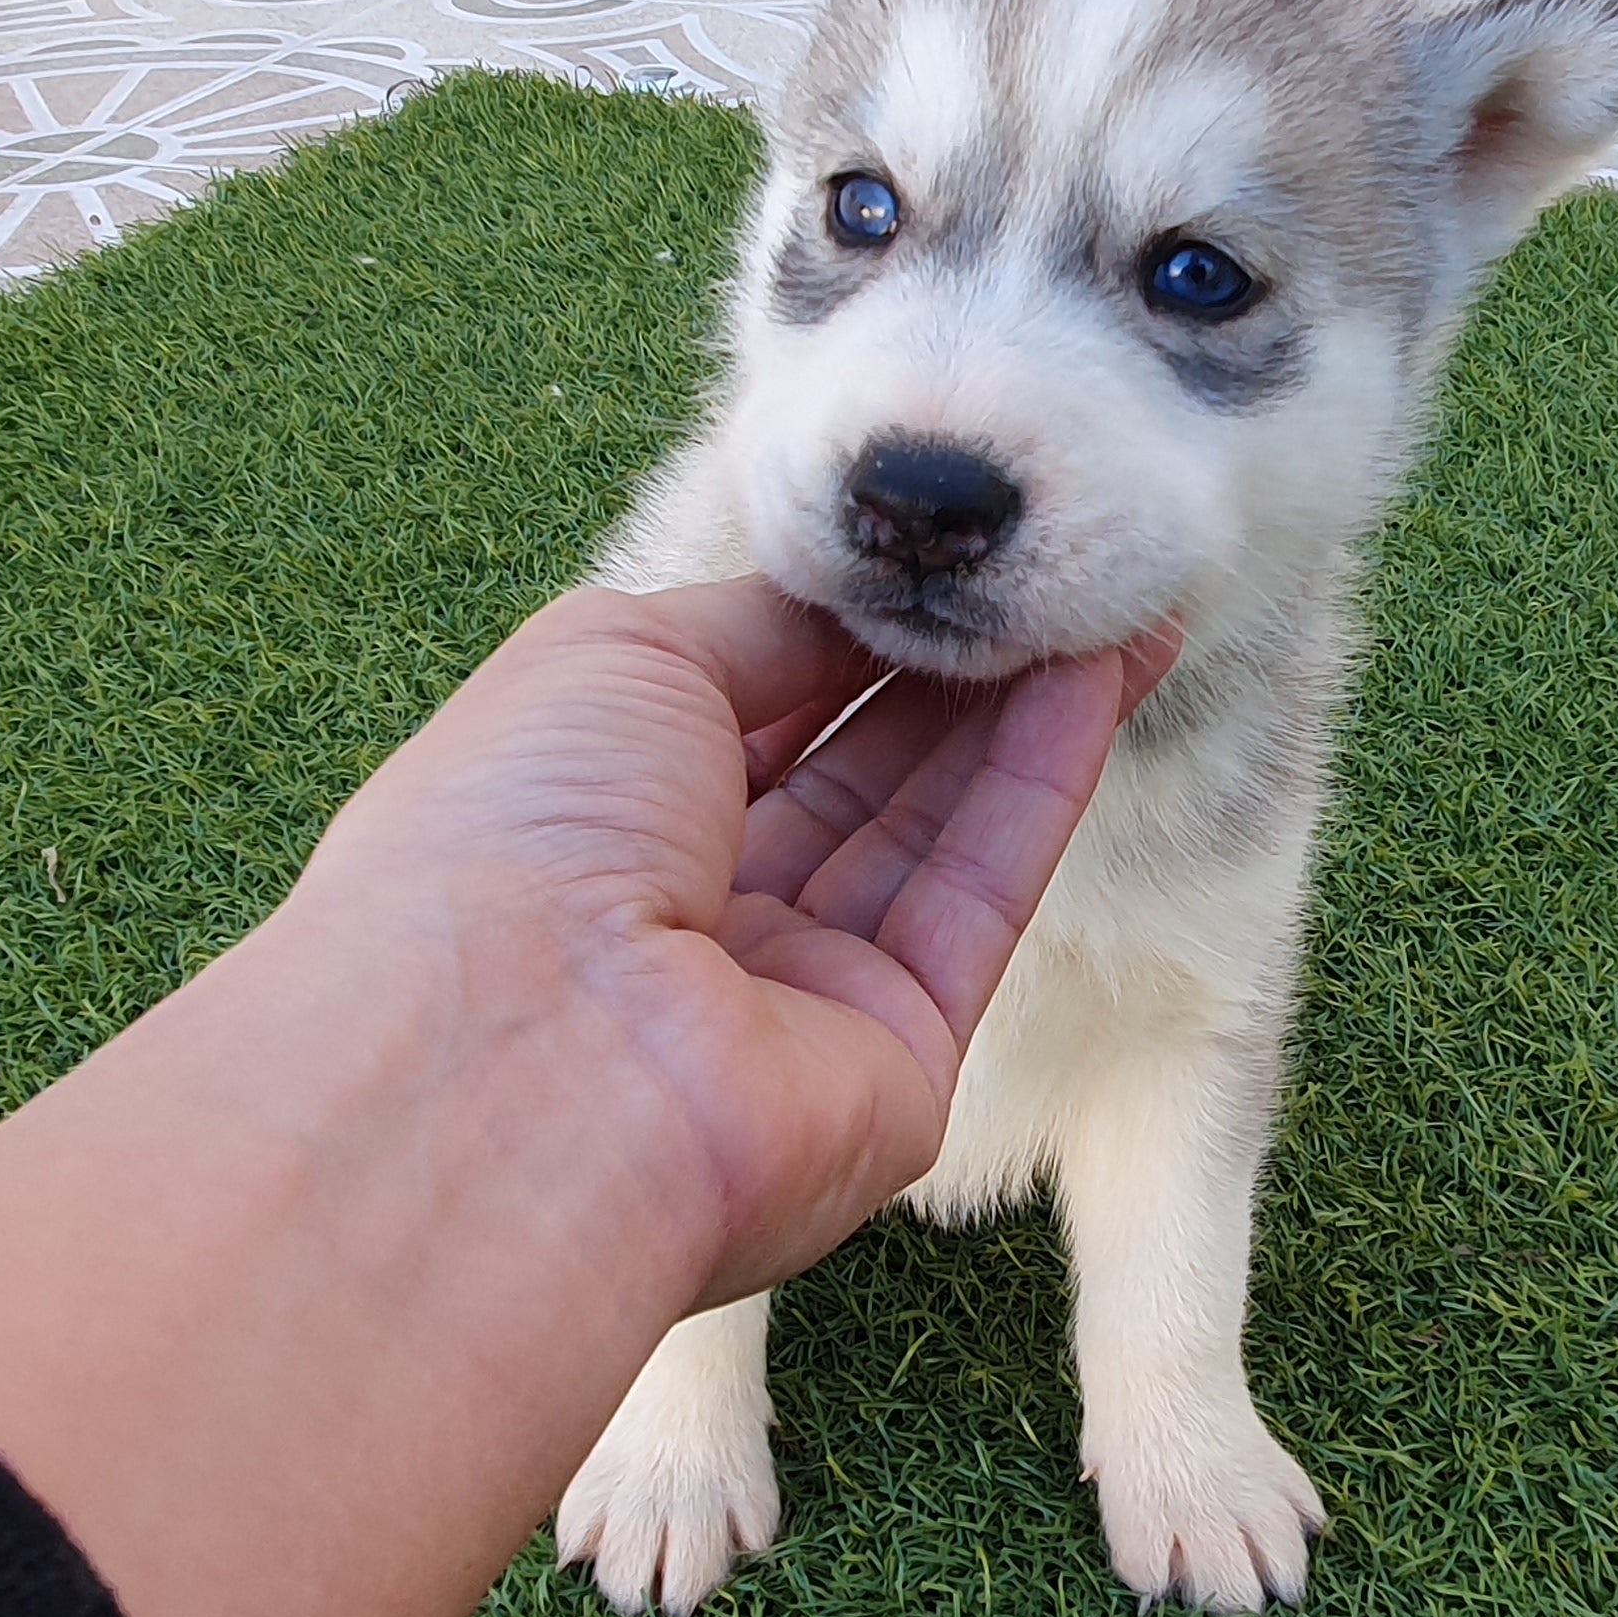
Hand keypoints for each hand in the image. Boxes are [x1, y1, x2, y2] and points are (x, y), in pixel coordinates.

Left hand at [290, 577, 1173, 1305]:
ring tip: (1097, 600)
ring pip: (923, 832)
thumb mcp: (616, 658)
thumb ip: (756, 624)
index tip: (929, 556)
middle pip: (843, 775)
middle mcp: (681, 920)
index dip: (837, 634)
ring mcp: (791, 998)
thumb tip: (858, 605)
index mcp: (587, 827)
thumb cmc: (520, 831)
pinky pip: (975, 902)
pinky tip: (1093, 683)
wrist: (525, 1055)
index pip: (736, 713)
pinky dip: (1034, 789)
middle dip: (944, 671)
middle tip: (1041, 570)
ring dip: (1011, 714)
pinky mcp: (894, 1060)